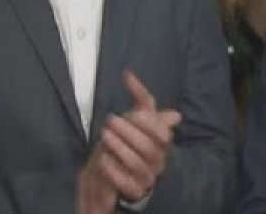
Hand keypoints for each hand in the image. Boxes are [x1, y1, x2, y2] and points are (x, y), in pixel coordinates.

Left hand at [78, 71, 181, 208]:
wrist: (123, 174)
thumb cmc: (131, 142)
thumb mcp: (136, 120)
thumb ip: (137, 98)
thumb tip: (128, 73)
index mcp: (162, 142)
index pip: (162, 133)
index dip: (149, 123)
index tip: (132, 113)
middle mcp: (158, 160)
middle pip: (148, 147)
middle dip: (129, 132)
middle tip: (110, 121)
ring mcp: (146, 177)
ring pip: (137, 164)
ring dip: (119, 148)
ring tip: (103, 137)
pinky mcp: (133, 191)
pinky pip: (125, 183)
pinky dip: (114, 170)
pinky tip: (103, 159)